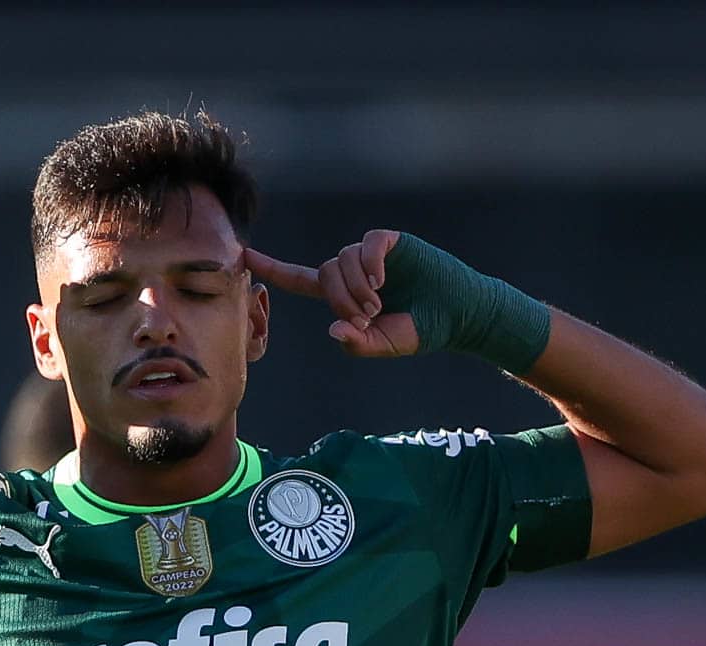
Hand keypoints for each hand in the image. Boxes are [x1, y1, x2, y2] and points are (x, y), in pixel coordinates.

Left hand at [244, 230, 418, 356]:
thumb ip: (357, 343)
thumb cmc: (421, 329)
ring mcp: (372, 255)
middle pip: (325, 273)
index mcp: (345, 294)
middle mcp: (353, 270)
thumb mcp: (384, 344)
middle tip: (366, 317)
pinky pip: (368, 244)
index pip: (300, 278)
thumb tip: (332, 329)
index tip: (245, 257)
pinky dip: (370, 263)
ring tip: (379, 305)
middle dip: (340, 299)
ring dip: (356, 286)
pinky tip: (381, 280)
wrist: (459, 314)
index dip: (274, 269)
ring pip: (343, 259)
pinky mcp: (391, 242)